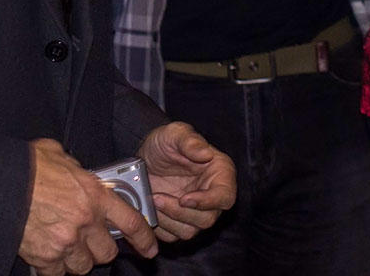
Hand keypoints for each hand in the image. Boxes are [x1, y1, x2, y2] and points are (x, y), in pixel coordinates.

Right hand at [20, 138, 157, 274]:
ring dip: (79, 261)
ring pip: (84, 266)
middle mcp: (86, 223)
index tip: (149, 249)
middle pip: (107, 252)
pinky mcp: (43, 257)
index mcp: (97, 197)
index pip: (132, 222)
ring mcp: (65, 242)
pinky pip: (57, 274)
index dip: (144, 239)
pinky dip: (55, 269)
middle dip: (102, 250)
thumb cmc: (31, 167)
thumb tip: (78, 172)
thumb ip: (80, 171)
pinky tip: (49, 257)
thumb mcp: (65, 160)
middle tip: (92, 242)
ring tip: (69, 249)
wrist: (2, 183)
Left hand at [137, 121, 236, 241]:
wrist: (143, 157)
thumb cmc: (164, 142)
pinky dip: (159, 228)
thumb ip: (190, 141)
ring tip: (151, 201)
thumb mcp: (174, 133)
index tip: (185, 198)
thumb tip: (205, 154)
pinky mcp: (177, 222)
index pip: (226, 197)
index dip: (208, 202)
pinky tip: (149, 210)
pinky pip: (172, 236)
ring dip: (168, 221)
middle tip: (157, 198)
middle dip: (180, 212)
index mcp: (220, 174)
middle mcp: (211, 195)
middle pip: (207, 219)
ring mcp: (194, 211)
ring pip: (190, 231)